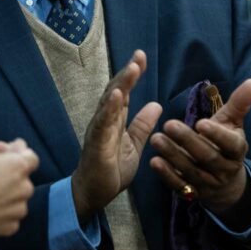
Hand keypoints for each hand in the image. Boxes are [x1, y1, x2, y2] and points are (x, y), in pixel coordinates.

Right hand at [0, 139, 38, 246]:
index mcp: (18, 167)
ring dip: (5, 194)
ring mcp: (19, 210)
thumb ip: (1, 153)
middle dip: (9, 175)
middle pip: (22, 179)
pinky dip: (0, 212)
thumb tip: (13, 151)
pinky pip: (9, 216)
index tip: (3, 152)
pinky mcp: (12, 227)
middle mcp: (25, 189)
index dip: (18, 153)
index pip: (31, 157)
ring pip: (16, 198)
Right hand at [72, 50, 162, 221]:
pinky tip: (116, 95)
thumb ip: (142, 125)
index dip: (131, 75)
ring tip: (131, 69)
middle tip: (138, 56)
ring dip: (120, 85)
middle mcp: (104, 121)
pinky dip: (109, 108)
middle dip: (126, 73)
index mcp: (114, 120)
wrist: (94, 193)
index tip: (141, 57)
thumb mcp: (133, 145)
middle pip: (115, 91)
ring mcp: (98, 130)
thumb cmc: (110, 169)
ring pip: (108, 103)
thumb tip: (156, 104)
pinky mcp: (96, 144)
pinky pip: (103, 123)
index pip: (123, 92)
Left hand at [149, 79, 250, 219]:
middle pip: (207, 157)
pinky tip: (154, 161)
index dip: (217, 134)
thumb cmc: (225, 143)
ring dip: (173, 155)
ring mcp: (209, 184)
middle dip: (187, 141)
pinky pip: (180, 186)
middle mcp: (225, 169)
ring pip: (191, 171)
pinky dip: (167, 175)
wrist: (225, 183)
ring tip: (155, 139)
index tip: (200, 122)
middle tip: (168, 124)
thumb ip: (239, 104)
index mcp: (237, 151)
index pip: (230, 144)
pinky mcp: (193, 193)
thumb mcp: (232, 124)